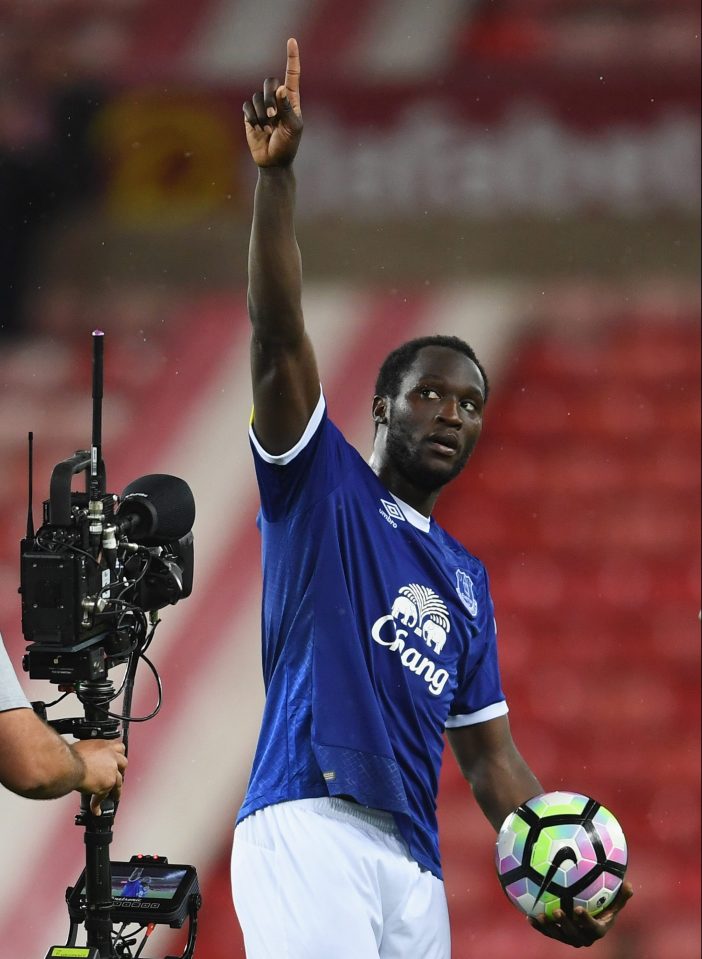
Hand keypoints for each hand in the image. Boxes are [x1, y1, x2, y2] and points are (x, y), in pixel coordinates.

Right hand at [72, 739, 127, 815]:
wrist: (69, 765)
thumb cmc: (70, 755)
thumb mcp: (83, 746)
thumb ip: (90, 752)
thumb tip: (85, 755)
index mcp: (106, 746)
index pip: (119, 748)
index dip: (118, 755)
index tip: (117, 760)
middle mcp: (112, 757)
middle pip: (123, 764)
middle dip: (121, 771)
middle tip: (117, 777)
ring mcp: (112, 771)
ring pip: (118, 782)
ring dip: (116, 791)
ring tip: (114, 797)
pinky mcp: (107, 785)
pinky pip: (103, 796)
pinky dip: (98, 804)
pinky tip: (95, 810)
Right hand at [243, 37, 302, 166]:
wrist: (273, 162)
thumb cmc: (288, 146)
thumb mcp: (293, 128)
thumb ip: (287, 108)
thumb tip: (280, 89)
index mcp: (291, 100)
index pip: (292, 74)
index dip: (292, 57)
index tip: (291, 40)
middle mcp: (276, 99)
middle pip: (269, 83)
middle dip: (270, 99)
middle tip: (273, 117)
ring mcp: (262, 106)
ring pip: (257, 98)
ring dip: (262, 115)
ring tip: (268, 130)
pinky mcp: (250, 114)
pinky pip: (248, 107)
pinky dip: (253, 119)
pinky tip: (259, 130)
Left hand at [528, 880, 632, 947]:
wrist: (589, 917)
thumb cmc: (604, 906)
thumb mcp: (614, 902)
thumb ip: (621, 896)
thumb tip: (630, 885)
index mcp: (597, 929)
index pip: (593, 928)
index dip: (586, 921)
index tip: (579, 909)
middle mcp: (583, 937)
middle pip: (573, 935)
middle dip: (565, 925)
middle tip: (557, 911)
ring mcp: (569, 937)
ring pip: (558, 935)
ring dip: (548, 927)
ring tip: (540, 916)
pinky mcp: (558, 934)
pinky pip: (547, 931)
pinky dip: (538, 925)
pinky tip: (529, 915)